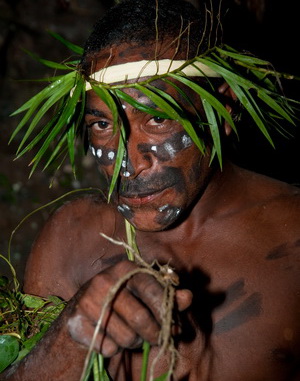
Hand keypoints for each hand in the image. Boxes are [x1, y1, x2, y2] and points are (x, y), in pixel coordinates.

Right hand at [67, 259, 191, 356]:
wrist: (82, 307)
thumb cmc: (123, 298)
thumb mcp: (145, 292)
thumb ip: (168, 294)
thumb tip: (188, 297)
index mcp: (126, 269)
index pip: (153, 291)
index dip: (167, 313)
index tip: (175, 328)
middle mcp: (105, 280)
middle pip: (140, 319)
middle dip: (154, 334)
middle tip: (156, 338)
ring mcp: (88, 300)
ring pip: (125, 337)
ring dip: (134, 343)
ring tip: (132, 335)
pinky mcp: (76, 321)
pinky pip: (106, 347)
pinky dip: (114, 349)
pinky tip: (111, 337)